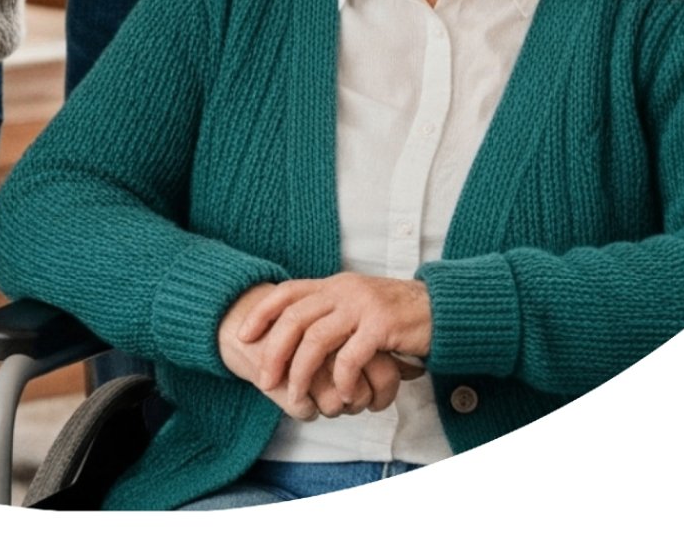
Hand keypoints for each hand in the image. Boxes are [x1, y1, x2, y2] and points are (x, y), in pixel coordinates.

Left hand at [231, 273, 431, 414]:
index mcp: (335, 285)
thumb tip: (297, 333)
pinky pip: (351, 356)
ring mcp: (362, 305)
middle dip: (274, 350)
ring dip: (301, 372)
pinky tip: (344, 396)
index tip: (242, 335)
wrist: (441, 308)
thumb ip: (331, 312)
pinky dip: (342, 379)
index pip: (288, 292)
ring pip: (317, 338)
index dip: (262, 312)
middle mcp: (344, 290)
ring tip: (296, 398)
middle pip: (295, 317)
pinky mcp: (382, 325)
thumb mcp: (358, 305)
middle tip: (264, 380)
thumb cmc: (396, 316)